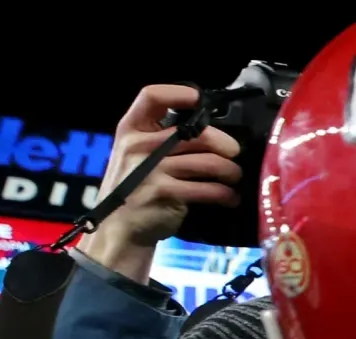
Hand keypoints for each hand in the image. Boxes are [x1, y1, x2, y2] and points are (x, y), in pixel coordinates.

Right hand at [77, 85, 241, 282]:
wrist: (121, 228)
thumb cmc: (138, 187)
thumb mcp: (140, 156)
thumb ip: (165, 139)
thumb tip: (214, 132)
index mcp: (131, 129)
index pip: (151, 96)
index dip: (180, 94)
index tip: (200, 101)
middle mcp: (138, 145)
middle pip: (195, 133)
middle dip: (224, 144)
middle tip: (234, 154)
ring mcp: (150, 169)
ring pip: (208, 162)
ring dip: (230, 172)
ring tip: (234, 178)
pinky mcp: (164, 192)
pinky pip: (208, 189)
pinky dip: (225, 194)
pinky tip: (230, 197)